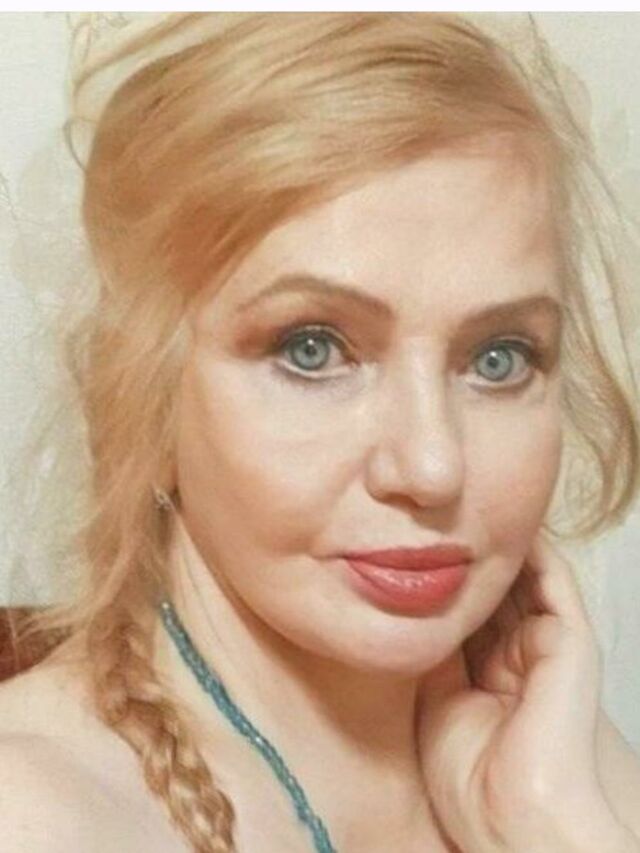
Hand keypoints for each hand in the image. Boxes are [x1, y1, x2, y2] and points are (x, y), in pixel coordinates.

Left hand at [416, 531, 632, 852]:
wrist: (507, 813)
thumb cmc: (468, 776)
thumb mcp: (434, 698)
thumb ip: (433, 650)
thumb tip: (414, 606)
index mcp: (491, 674)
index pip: (469, 612)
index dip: (446, 582)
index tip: (415, 547)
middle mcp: (518, 656)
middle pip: (494, 591)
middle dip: (469, 558)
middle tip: (436, 519)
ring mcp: (546, 646)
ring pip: (522, 580)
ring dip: (498, 548)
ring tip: (468, 513)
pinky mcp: (570, 640)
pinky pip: (553, 581)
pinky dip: (533, 550)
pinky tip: (508, 526)